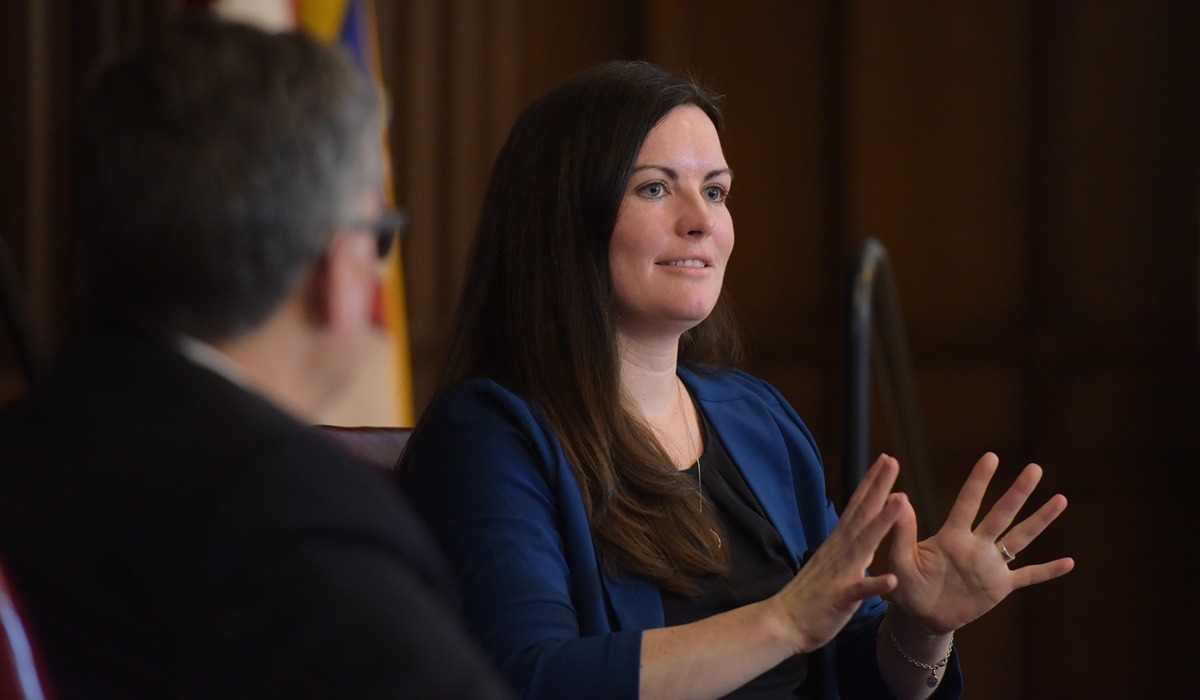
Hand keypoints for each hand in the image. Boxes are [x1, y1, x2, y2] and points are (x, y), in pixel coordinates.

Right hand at [770, 454, 907, 652]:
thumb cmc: (810, 596)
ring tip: (901, 501)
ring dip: (883, 522)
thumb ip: (847, 547)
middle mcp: (840, 551)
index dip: (871, 483)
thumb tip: (860, 531)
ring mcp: (840, 573)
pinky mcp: (840, 597)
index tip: (884, 459)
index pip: (857, 507)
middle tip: (891, 460)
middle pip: (862, 514)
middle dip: (878, 487)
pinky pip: (859, 590)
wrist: (783, 622)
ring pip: (864, 543)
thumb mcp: (831, 564)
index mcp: (839, 544)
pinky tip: (892, 579)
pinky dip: (875, 584)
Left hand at [885, 452, 1073, 634]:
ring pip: (1019, 538)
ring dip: (1040, 520)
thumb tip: (899, 496)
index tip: (991, 456)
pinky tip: (1070, 562)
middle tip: (1035, 468)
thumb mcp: (899, 560)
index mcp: (951, 536)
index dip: (979, 480)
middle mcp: (975, 545)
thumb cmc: (905, 586)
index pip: (968, 502)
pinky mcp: (999, 587)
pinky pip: (1028, 576)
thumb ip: (903, 531)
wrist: (919, 617)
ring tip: (1061, 499)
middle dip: (1018, 492)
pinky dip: (1048, 570)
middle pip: (1001, 513)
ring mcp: (990, 565)